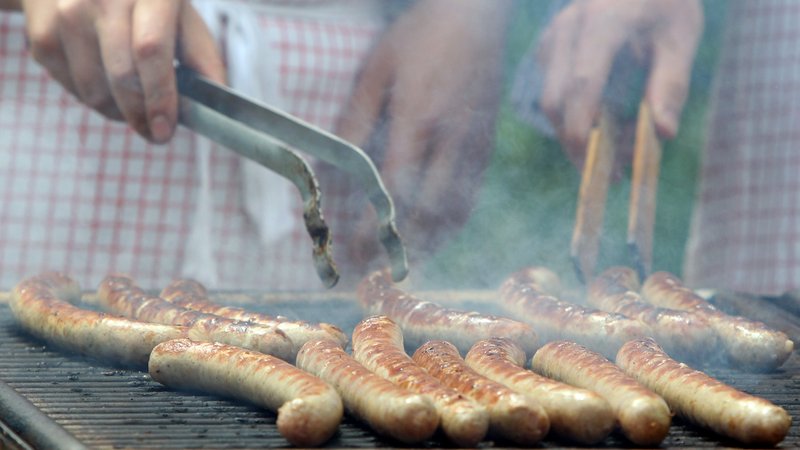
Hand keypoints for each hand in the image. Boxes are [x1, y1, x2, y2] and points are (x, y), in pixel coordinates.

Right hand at [20, 0, 224, 142]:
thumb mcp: (178, 14)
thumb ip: (202, 54)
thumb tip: (220, 99)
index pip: (151, 51)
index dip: (160, 96)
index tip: (166, 130)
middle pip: (122, 77)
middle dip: (141, 117)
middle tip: (155, 133)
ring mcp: (68, 10)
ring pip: (94, 89)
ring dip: (117, 112)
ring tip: (131, 107)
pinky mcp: (41, 26)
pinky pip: (69, 85)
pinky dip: (90, 97)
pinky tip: (103, 84)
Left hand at [337, 0, 510, 273]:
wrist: (475, 16)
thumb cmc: (418, 38)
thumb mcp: (375, 71)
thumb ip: (356, 123)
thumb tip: (333, 169)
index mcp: (419, 120)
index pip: (393, 192)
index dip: (372, 230)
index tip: (352, 256)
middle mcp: (451, 141)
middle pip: (426, 214)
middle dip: (396, 251)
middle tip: (370, 273)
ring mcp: (475, 147)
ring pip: (454, 213)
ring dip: (425, 247)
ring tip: (399, 267)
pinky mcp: (487, 148)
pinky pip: (472, 199)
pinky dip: (451, 227)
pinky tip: (433, 238)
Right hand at [538, 0, 702, 168]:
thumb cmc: (665, 3)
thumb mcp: (682, 36)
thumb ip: (671, 83)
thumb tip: (663, 134)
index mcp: (603, 20)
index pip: (582, 83)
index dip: (581, 127)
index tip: (594, 162)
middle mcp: (567, 28)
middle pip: (555, 99)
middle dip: (577, 142)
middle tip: (612, 173)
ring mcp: (552, 37)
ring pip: (549, 100)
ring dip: (578, 132)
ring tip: (619, 147)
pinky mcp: (548, 48)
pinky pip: (553, 92)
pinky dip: (576, 116)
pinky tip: (608, 123)